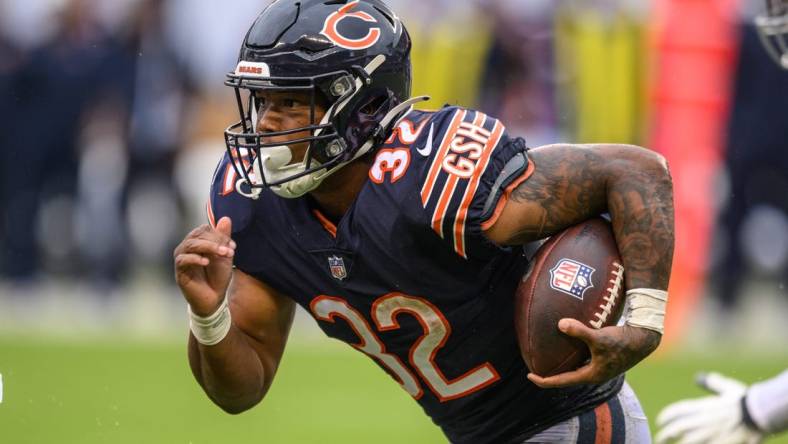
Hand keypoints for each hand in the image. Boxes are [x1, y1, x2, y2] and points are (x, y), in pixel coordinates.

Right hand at [174, 217, 235, 315]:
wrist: (214, 298)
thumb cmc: (218, 276)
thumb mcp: (225, 255)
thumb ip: (224, 238)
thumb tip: (226, 218)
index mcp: (198, 242)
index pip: (204, 229)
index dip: (219, 235)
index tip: (232, 247)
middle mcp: (188, 247)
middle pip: (197, 235)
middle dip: (215, 241)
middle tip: (229, 251)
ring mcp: (182, 258)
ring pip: (190, 244)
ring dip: (208, 247)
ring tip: (221, 253)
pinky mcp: (179, 270)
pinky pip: (182, 259)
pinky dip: (195, 258)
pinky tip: (206, 262)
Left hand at [527, 318, 660, 387]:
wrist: (644, 338)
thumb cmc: (622, 340)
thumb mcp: (599, 336)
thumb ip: (579, 331)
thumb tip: (560, 324)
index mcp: (590, 375)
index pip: (561, 382)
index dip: (544, 381)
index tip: (529, 376)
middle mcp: (594, 374)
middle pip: (567, 378)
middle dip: (550, 374)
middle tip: (534, 368)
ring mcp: (600, 367)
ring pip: (575, 368)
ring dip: (561, 365)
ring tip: (547, 357)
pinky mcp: (604, 358)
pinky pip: (582, 359)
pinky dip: (572, 354)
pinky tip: (566, 343)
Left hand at [655, 372, 762, 443]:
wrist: (759, 413)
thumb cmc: (744, 400)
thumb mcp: (728, 388)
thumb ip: (713, 383)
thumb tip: (701, 377)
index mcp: (702, 406)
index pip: (677, 410)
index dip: (666, 416)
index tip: (659, 421)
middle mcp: (702, 420)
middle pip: (677, 428)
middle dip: (665, 434)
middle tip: (660, 438)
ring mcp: (709, 433)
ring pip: (686, 441)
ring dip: (677, 443)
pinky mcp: (718, 443)